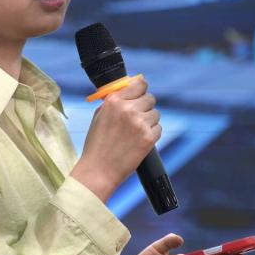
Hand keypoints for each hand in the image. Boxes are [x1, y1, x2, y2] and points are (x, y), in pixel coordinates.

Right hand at [70, 76, 160, 201]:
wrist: (98, 170)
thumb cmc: (97, 144)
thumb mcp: (99, 116)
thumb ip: (113, 101)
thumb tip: (127, 90)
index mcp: (114, 101)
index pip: (139, 84)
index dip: (141, 89)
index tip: (141, 94)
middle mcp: (128, 109)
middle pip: (150, 98)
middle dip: (145, 107)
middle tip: (137, 118)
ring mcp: (140, 123)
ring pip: (156, 114)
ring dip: (149, 121)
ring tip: (135, 133)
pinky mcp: (148, 138)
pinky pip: (158, 129)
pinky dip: (151, 134)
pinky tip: (139, 141)